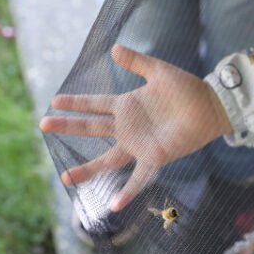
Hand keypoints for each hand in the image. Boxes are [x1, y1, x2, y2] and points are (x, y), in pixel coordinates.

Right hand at [38, 45, 232, 210]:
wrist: (211, 106)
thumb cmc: (186, 89)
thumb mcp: (158, 71)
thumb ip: (137, 61)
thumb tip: (113, 48)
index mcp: (127, 105)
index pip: (95, 103)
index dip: (76, 102)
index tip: (54, 101)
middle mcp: (128, 127)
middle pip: (92, 128)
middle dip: (68, 126)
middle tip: (42, 124)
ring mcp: (139, 144)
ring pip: (107, 159)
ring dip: (87, 169)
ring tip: (65, 178)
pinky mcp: (154, 157)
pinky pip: (139, 178)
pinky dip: (128, 192)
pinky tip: (114, 205)